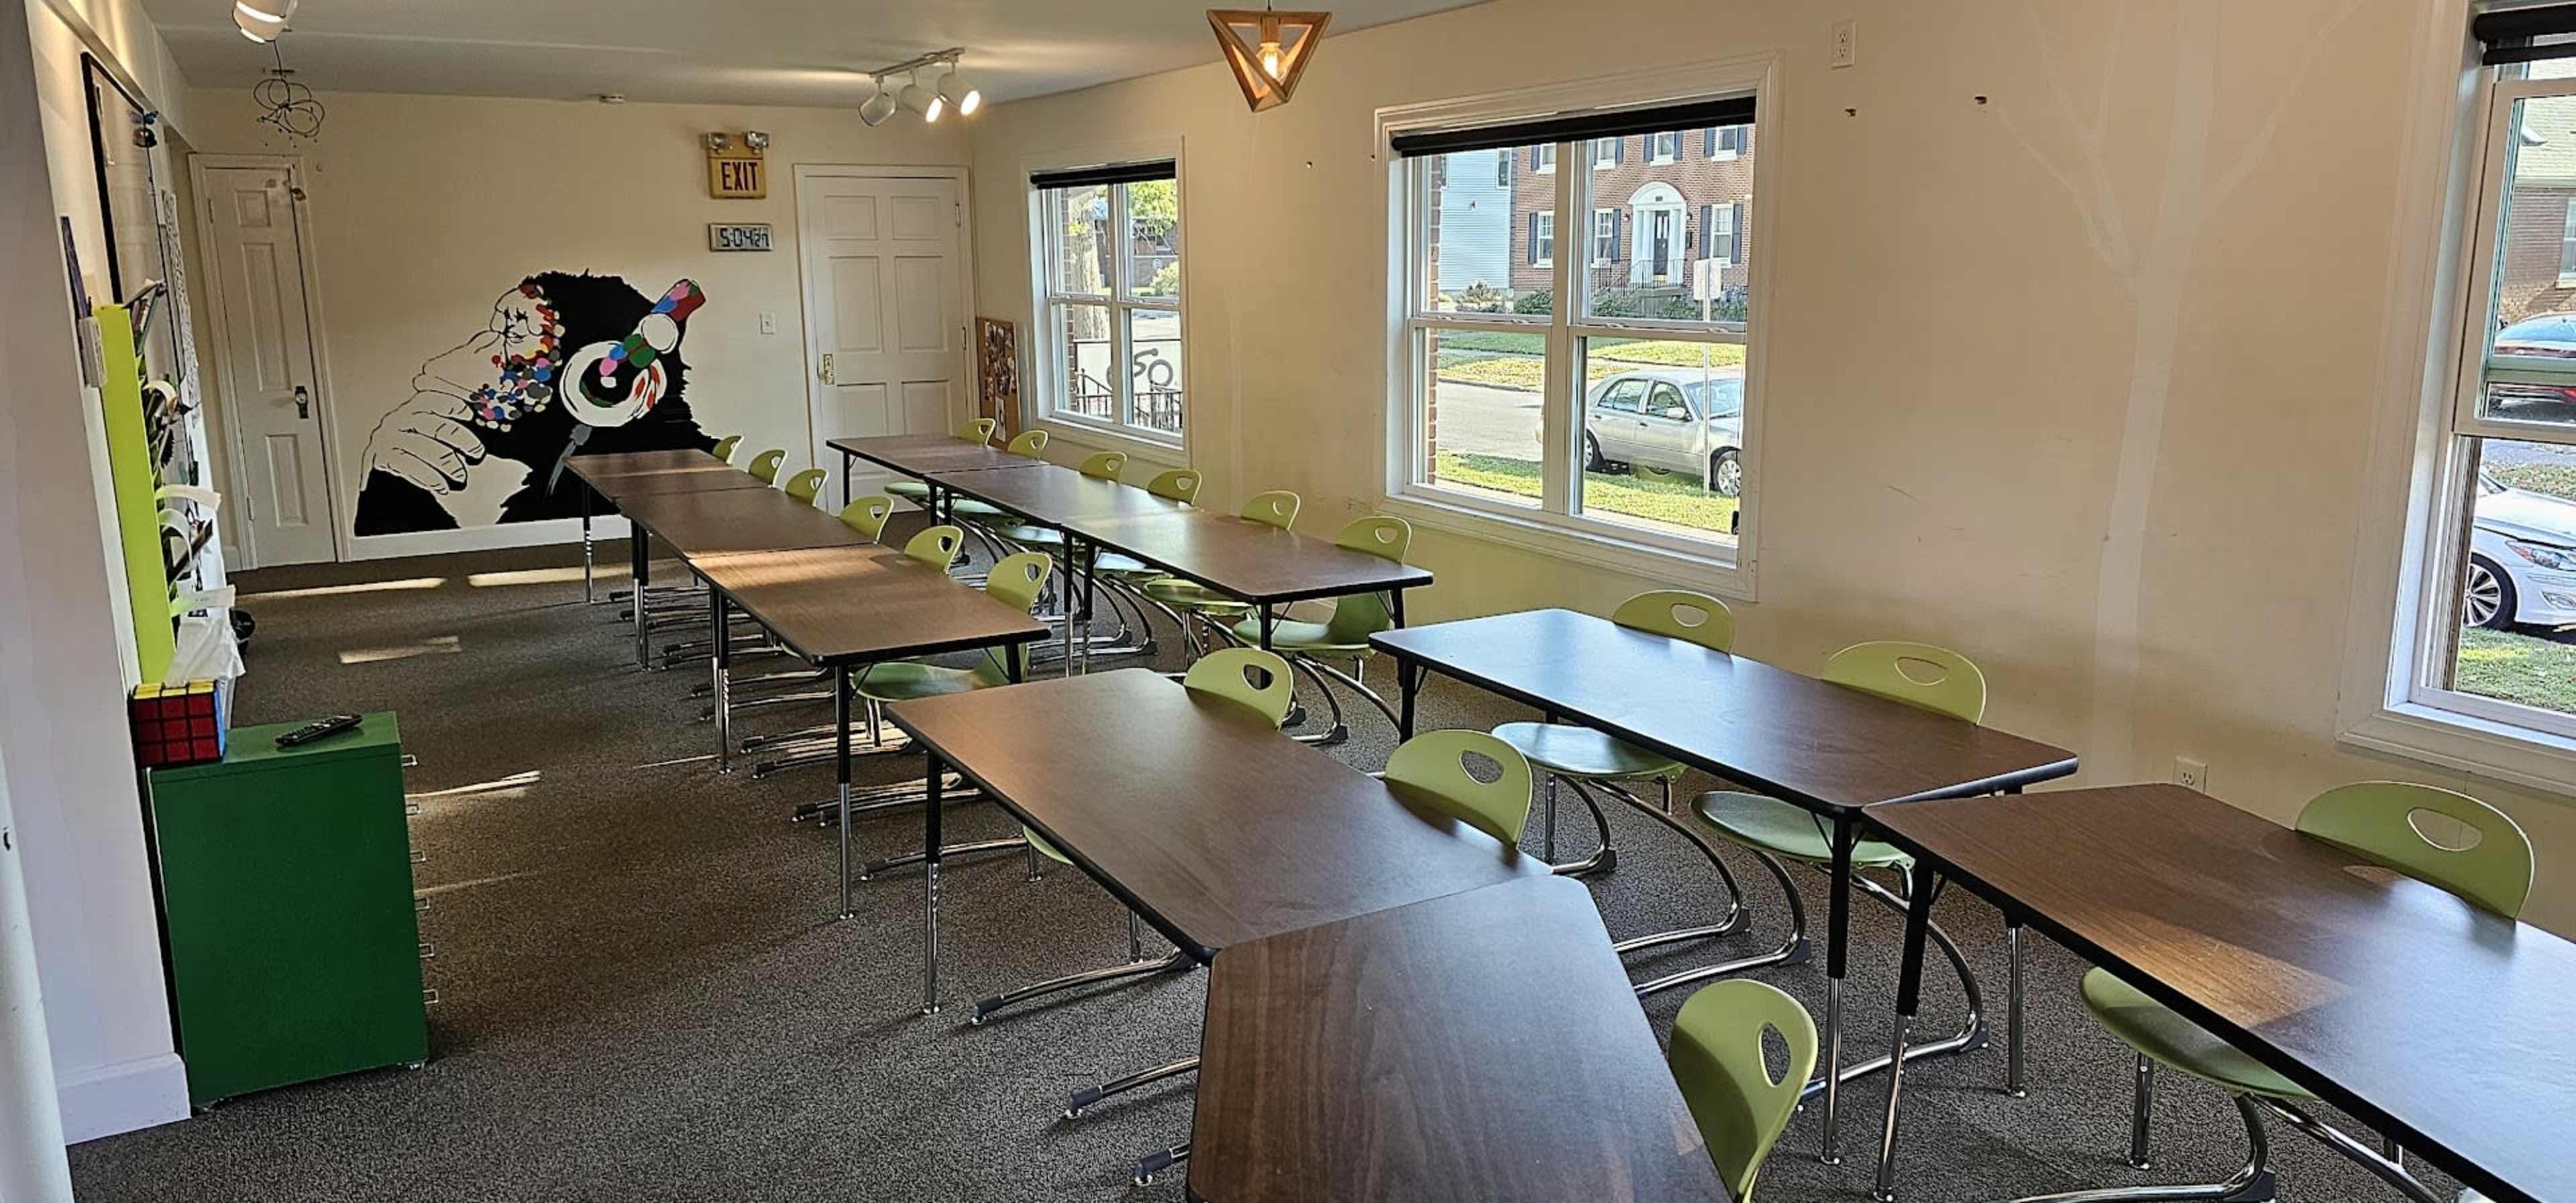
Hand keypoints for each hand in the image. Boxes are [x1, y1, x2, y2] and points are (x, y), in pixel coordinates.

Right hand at [363, 393, 485, 492]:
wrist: (390, 483)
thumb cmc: (416, 455)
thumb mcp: (430, 437)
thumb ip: (448, 429)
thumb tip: (477, 433)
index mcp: (411, 409)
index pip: (431, 399)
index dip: (452, 404)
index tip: (470, 414)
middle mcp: (399, 420)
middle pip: (434, 424)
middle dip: (461, 439)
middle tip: (477, 452)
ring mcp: (389, 439)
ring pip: (425, 447)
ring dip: (449, 464)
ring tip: (460, 475)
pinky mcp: (384, 459)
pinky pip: (411, 466)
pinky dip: (431, 478)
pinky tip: (442, 486)